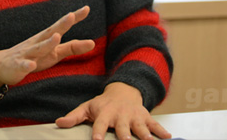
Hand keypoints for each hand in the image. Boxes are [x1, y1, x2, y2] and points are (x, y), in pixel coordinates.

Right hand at [0, 6, 94, 89]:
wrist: (1, 65)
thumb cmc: (32, 57)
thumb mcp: (54, 53)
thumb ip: (72, 48)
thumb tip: (93, 43)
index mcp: (46, 38)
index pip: (62, 26)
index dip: (74, 18)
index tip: (86, 8)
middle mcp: (37, 42)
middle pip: (50, 32)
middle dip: (61, 25)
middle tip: (71, 15)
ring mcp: (26, 53)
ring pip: (38, 48)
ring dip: (46, 43)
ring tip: (56, 37)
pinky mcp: (17, 66)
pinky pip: (23, 65)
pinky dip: (27, 65)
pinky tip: (32, 65)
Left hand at [55, 82, 170, 139]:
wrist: (123, 91)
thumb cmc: (102, 104)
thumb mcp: (87, 107)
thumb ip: (74, 116)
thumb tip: (58, 123)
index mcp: (105, 113)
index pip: (100, 124)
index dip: (98, 132)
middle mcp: (120, 115)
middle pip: (122, 127)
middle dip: (124, 135)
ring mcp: (134, 116)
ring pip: (140, 127)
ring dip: (144, 134)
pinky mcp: (146, 117)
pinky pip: (155, 124)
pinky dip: (161, 131)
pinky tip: (168, 137)